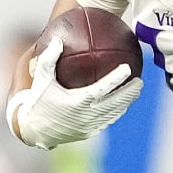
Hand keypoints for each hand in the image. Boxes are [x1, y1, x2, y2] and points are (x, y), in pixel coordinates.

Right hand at [8, 37, 142, 148]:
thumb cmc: (37, 101)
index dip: (117, 78)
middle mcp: (86, 116)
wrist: (33, 130)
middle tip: (140, 81)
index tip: (127, 68)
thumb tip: (58, 40)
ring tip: (136, 91)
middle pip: (115, 103)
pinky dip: (117, 112)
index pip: (102, 88)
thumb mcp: (41, 79)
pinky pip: (107, 121)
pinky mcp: (89, 133)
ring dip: (126, 103)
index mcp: (77, 101)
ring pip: (113, 114)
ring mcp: (89, 126)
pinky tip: (122, 104)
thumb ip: (49, 59)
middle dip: (129, 92)